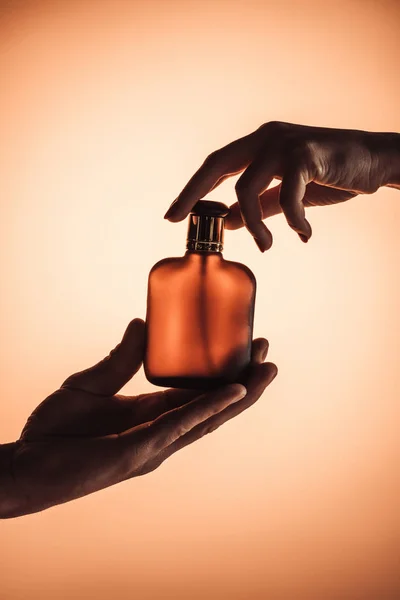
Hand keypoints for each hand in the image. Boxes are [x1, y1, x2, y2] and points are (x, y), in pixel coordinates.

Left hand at [3, 319, 276, 517]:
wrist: (27, 465)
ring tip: (266, 370)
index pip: (198, 393)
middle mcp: (161, 431)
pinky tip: (232, 392)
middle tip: (267, 353)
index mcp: (152, 414)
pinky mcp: (140, 450)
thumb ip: (119, 359)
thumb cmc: (56, 430)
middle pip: (213, 407)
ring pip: (208, 418)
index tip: (246, 346)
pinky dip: (209, 409)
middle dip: (244, 382)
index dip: (225, 373)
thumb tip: (141, 323)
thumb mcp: (90, 383)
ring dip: (239, 395)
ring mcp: (155, 443)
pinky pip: (181, 426)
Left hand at [164, 121, 399, 250]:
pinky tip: (304, 232)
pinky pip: (286, 197)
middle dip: (192, 194)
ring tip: (265, 246)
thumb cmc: (331, 175)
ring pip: (247, 188)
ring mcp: (284, 143)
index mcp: (258, 145)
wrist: (374, 161)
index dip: (192, 190)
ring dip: (253, 225)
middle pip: (216, 165)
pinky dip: (292, 221)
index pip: (215, 165)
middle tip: (178, 222)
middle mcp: (265, 138)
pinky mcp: (306, 155)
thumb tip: (228, 220)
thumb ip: (260, 204)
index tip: (173, 215)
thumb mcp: (288, 192)